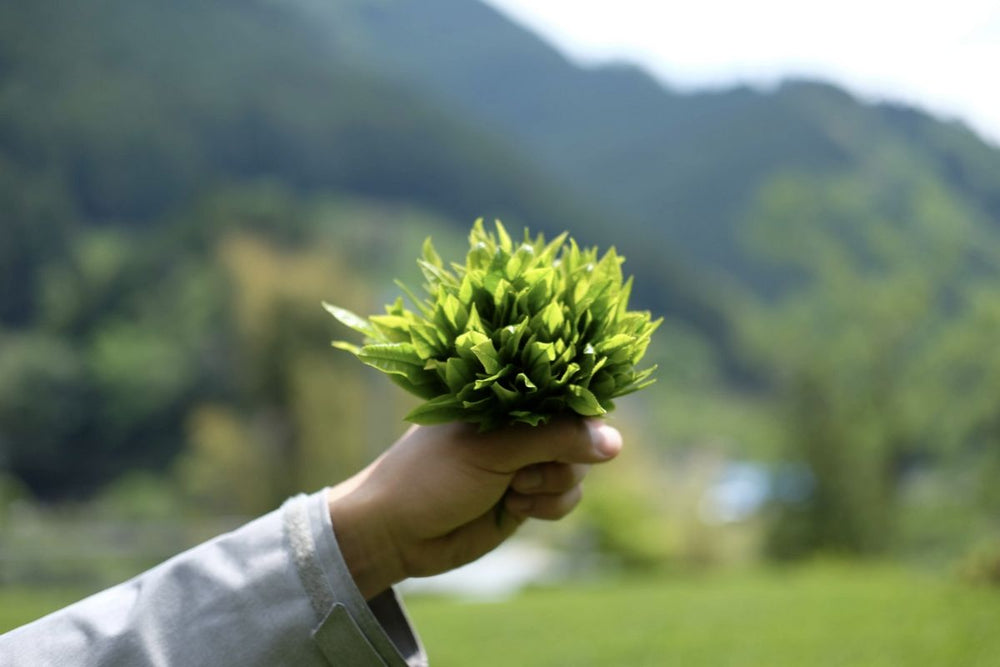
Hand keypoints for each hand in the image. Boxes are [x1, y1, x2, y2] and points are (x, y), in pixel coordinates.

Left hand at [326, 418, 621, 598]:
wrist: (395, 534)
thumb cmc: (431, 476)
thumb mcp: (492, 449)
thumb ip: (554, 440)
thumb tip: (616, 443)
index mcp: (502, 394)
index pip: (561, 386)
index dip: (581, 404)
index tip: (583, 426)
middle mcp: (518, 424)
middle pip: (579, 431)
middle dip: (563, 455)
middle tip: (525, 468)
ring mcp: (524, 461)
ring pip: (576, 469)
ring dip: (553, 484)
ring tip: (513, 490)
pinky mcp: (527, 498)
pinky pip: (566, 498)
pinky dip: (549, 506)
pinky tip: (515, 508)